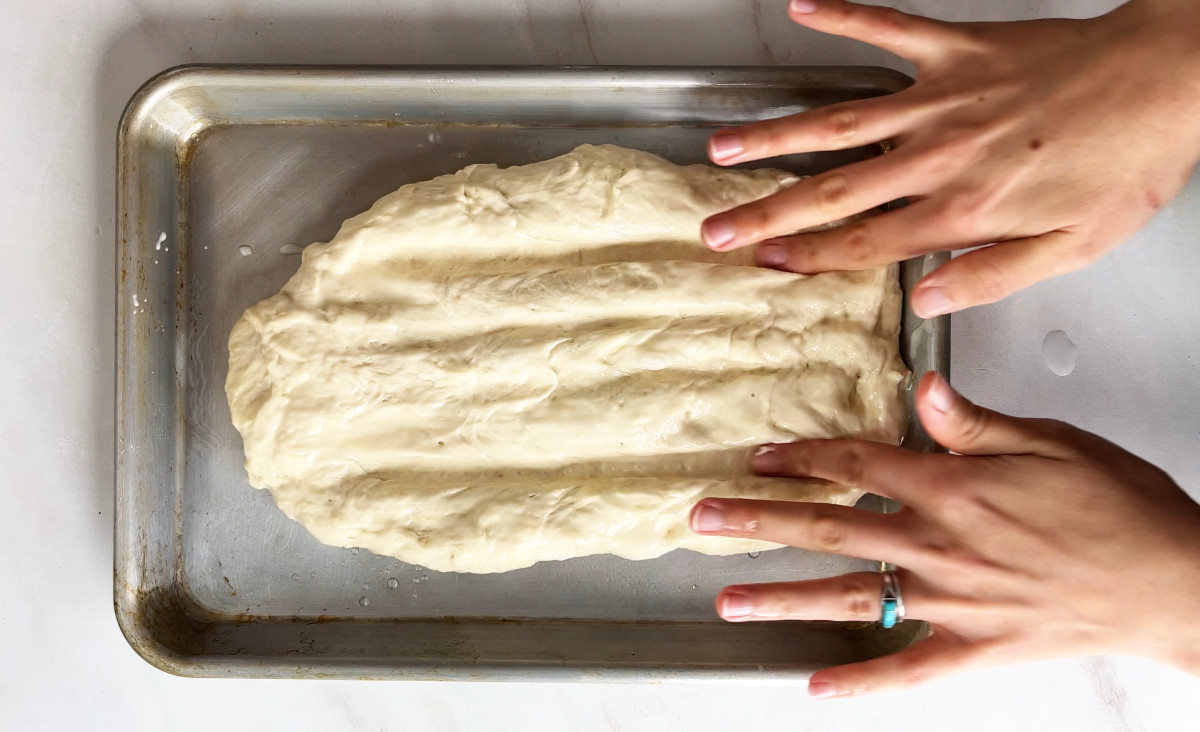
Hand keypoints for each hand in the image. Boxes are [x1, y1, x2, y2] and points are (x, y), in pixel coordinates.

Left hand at [689, 372, 1199, 696]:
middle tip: (703, 518)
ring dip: (781, 597)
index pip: (854, 465)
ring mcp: (949, 602)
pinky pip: (904, 671)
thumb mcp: (1046, 441)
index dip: (800, 457)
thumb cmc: (1115, 507)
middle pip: (828, 527)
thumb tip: (920, 388)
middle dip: (758, 521)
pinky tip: (814, 686)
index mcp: (950, 488)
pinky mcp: (972, 648)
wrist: (1169, 581)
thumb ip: (972, 422)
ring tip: (727, 599)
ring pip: (847, 596)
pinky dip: (859, 682)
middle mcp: (936, 545)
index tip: (758, 457)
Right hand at [701, 0, 1199, 316]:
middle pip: (832, 193)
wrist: (1170, 78)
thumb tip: (927, 301)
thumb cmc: (1128, 161)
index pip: (866, 244)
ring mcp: (942, 99)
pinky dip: (845, 15)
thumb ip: (993, 276)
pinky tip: (802, 7)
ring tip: (722, 145)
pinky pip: (890, 29)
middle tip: (713, 228)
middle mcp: (938, 156)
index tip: (763, 265)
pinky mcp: (958, 50)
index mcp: (964, 210)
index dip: (808, 257)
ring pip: (838, 122)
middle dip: (764, 214)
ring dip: (774, 135)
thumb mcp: (1074, 247)